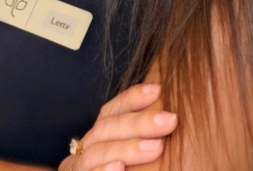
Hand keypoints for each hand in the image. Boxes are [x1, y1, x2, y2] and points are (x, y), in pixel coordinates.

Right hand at [58, 83, 176, 170]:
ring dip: (128, 149)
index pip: (112, 111)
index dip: (133, 98)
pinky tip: (119, 169)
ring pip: (97, 152)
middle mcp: (83, 152)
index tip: (159, 89)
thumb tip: (176, 115)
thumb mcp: (136, 159)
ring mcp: (77, 170)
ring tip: (156, 147)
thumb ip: (146, 141)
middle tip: (170, 120)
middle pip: (107, 128)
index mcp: (98, 139)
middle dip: (139, 122)